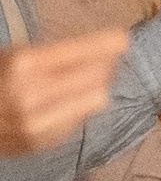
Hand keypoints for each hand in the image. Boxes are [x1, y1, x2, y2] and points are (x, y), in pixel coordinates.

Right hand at [0, 23, 125, 157]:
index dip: (105, 44)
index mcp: (23, 64)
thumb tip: (108, 48)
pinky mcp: (42, 141)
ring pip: (94, 99)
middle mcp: (32, 93)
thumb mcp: (17, 56)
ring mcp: (38, 121)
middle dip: (105, 66)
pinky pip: (80, 119)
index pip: (78, 51)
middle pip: (95, 76)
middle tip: (106, 60)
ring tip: (89, 80)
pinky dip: (81, 108)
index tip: (123, 38)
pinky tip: (67, 103)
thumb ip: (57, 54)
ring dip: (97, 86)